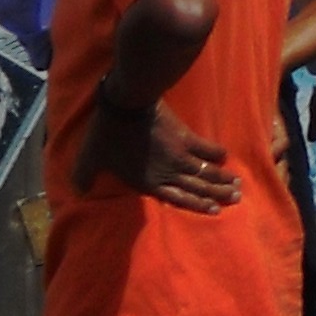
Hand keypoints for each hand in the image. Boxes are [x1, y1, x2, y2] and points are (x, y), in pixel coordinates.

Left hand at [78, 93, 239, 211]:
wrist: (127, 105)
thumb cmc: (108, 134)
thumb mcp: (90, 158)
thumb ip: (85, 177)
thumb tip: (77, 192)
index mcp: (148, 182)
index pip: (178, 198)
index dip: (197, 205)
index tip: (215, 211)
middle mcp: (168, 173)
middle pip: (199, 187)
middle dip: (218, 194)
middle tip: (236, 199)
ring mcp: (179, 155)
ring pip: (206, 171)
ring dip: (223, 179)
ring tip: (238, 185)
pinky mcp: (185, 136)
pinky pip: (205, 148)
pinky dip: (217, 153)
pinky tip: (226, 157)